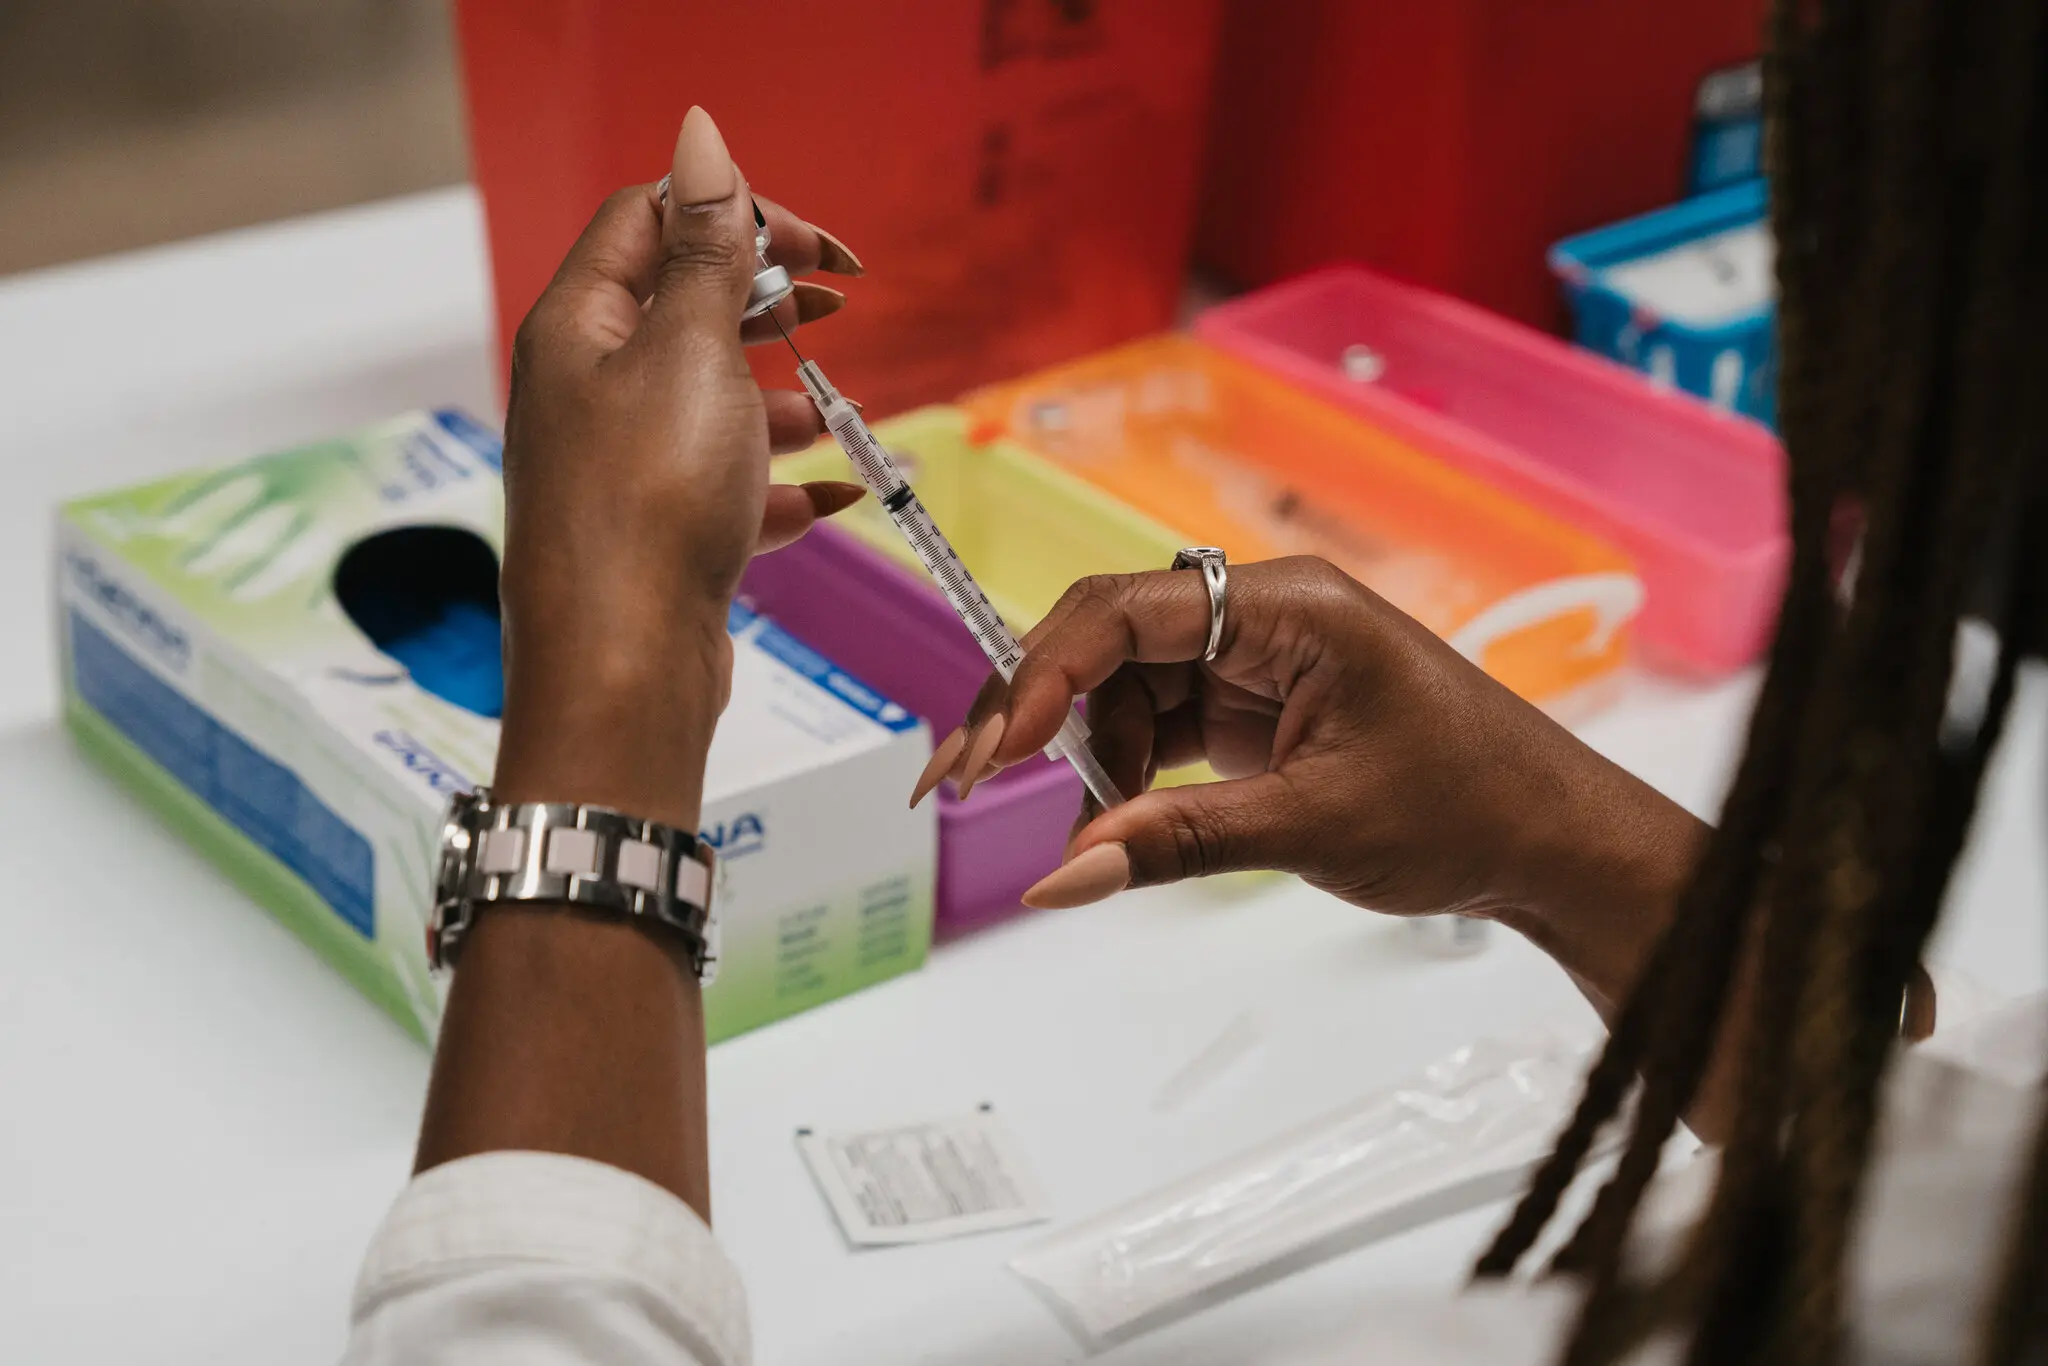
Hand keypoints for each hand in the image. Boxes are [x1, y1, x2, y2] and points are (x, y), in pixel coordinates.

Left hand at [491, 106, 861, 830]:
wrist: (621, 671)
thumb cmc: (646, 508)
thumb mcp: (691, 352)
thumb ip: (706, 251)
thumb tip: (700, 141)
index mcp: (580, 326)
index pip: (653, 219)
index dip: (742, 214)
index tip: (824, 252)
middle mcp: (588, 389)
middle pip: (682, 307)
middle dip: (767, 304)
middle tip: (836, 310)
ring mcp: (618, 466)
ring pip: (709, 402)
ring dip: (780, 399)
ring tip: (833, 414)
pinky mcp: (652, 535)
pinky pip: (723, 488)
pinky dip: (777, 486)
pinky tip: (829, 499)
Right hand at [923, 557, 1707, 1012]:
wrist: (1550, 840)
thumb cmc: (1467, 809)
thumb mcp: (1312, 828)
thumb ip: (1174, 842)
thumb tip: (1056, 877)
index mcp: (1287, 605)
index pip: (1125, 609)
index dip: (1041, 674)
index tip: (988, 755)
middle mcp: (1261, 613)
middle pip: (1106, 637)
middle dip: (1033, 710)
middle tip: (960, 785)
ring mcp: (1256, 657)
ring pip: (1121, 685)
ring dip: (1081, 755)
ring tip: (1079, 837)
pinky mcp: (1255, 704)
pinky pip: (1157, 720)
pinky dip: (1122, 772)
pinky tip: (1109, 823)